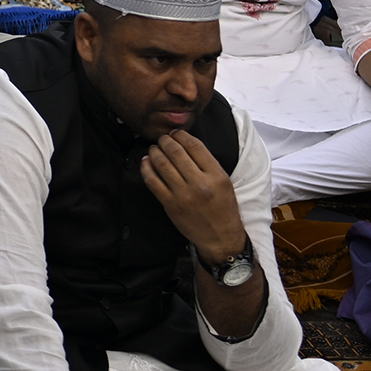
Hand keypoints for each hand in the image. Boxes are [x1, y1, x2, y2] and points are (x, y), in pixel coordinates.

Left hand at [136, 127, 247, 263]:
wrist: (220, 238)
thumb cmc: (223, 208)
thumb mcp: (224, 182)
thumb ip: (207, 163)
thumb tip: (184, 143)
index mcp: (216, 176)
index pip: (194, 146)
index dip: (181, 135)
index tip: (175, 133)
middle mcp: (199, 184)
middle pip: (175, 151)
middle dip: (165, 140)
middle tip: (162, 138)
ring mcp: (183, 195)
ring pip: (162, 163)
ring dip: (154, 151)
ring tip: (154, 148)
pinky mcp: (170, 205)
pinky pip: (152, 181)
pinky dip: (146, 168)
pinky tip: (146, 162)